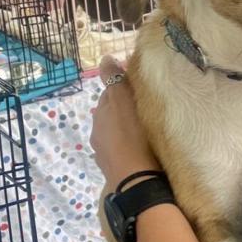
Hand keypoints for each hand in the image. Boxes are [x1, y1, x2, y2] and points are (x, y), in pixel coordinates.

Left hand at [91, 56, 160, 186]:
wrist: (137, 182)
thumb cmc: (136, 138)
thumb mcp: (125, 102)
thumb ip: (115, 81)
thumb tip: (105, 59)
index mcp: (102, 112)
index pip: (110, 90)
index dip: (123, 86)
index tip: (138, 85)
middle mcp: (98, 130)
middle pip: (110, 111)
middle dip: (122, 106)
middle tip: (143, 104)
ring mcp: (103, 151)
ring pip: (113, 131)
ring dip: (124, 126)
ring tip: (142, 127)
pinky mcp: (112, 168)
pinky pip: (118, 149)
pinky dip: (125, 144)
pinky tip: (137, 147)